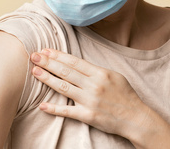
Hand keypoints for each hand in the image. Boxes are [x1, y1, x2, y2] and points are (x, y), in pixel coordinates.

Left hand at [30, 48, 150, 138]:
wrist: (136, 117)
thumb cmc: (125, 95)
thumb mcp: (114, 75)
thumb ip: (95, 70)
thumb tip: (77, 64)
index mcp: (100, 73)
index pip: (74, 61)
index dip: (58, 55)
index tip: (45, 50)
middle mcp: (93, 85)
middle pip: (66, 71)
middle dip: (48, 63)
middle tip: (33, 56)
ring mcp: (90, 100)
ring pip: (63, 87)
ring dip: (47, 79)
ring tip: (35, 72)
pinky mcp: (88, 115)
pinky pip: (67, 111)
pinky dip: (54, 108)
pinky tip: (42, 105)